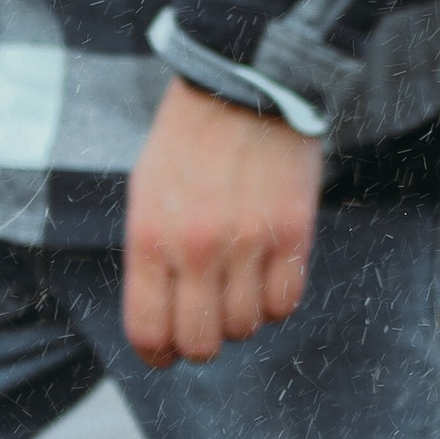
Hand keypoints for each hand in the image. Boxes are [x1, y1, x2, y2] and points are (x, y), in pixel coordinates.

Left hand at [123, 77, 321, 366]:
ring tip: (238, 286)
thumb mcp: (146, 196)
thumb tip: (162, 318)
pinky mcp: (293, 233)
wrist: (242, 82)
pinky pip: (286, 303)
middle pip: (200, 343)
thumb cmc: (187, 142)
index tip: (166, 354)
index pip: (149, 331)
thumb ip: (151, 258)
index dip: (157, 355)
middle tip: (205, 322)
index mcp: (151, 239)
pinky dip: (277, 301)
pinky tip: (268, 276)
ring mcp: (248, 243)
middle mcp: (197, 249)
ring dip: (241, 318)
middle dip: (200, 343)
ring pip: (246, 327)